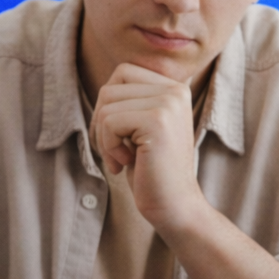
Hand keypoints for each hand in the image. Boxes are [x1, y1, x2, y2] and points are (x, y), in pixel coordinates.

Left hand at [91, 62, 208, 234]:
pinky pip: (109, 122)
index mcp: (174, 87)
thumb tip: (107, 86)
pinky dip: (108, 147)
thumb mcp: (140, 128)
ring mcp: (168, 103)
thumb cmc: (151, 170)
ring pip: (106, 105)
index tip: (121, 135)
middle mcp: (175, 89)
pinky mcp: (157, 120)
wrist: (175, 205)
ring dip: (104, 137)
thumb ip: (131, 101)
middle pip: (110, 88)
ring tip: (123, 158)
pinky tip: (126, 163)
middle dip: (102, 122)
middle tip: (117, 149)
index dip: (109, 105)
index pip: (122, 73)